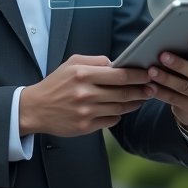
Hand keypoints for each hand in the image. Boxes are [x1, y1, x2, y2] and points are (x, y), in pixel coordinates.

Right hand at [19, 54, 153, 137]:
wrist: (35, 108)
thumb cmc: (55, 84)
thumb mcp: (71, 64)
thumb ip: (95, 61)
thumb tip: (116, 63)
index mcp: (83, 74)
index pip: (119, 74)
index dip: (138, 75)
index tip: (148, 74)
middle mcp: (86, 93)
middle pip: (124, 93)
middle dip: (142, 90)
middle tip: (152, 88)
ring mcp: (86, 112)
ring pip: (120, 108)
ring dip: (134, 103)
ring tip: (141, 98)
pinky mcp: (86, 126)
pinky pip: (111, 121)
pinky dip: (118, 115)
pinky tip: (121, 110)